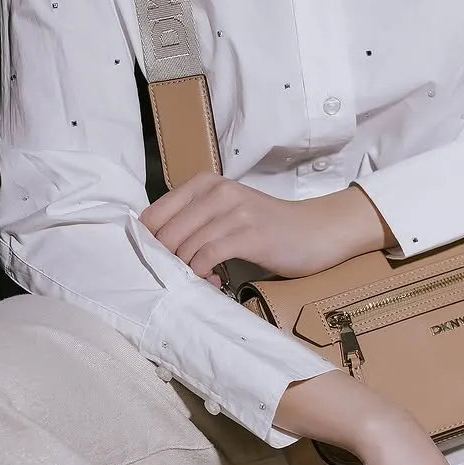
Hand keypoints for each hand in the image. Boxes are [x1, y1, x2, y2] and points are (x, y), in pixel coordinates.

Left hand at [139, 174, 374, 287]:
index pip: (154, 214)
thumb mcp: (225, 214)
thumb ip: (192, 221)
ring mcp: (234, 211)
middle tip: (177, 279)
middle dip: (165, 262)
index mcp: (205, 183)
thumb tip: (153, 248)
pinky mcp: (249, 234)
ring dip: (185, 272)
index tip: (155, 266)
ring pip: (185, 246)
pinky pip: (208, 257)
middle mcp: (217, 191)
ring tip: (199, 280)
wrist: (316, 231)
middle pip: (166, 233)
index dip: (147, 244)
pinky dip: (203, 275)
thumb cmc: (267, 227)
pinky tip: (213, 282)